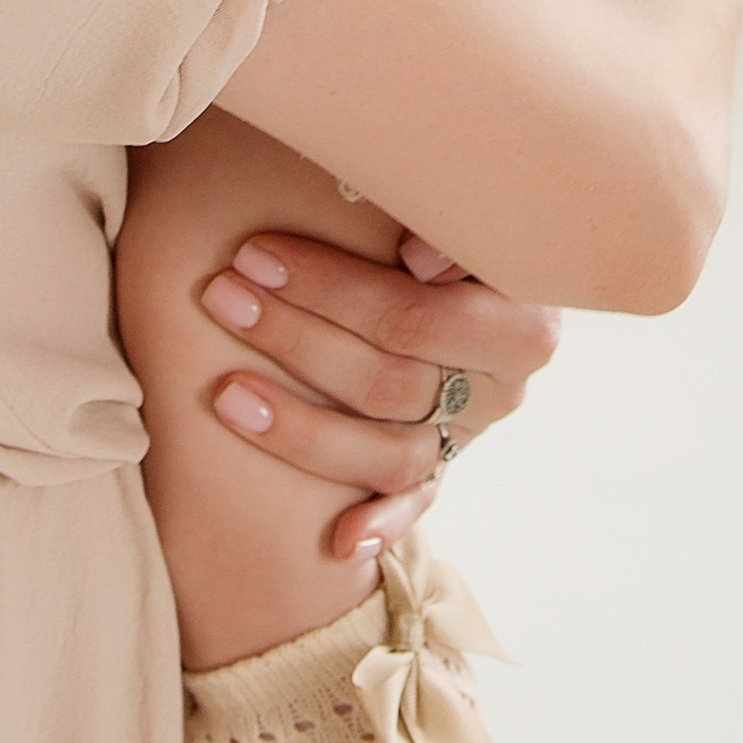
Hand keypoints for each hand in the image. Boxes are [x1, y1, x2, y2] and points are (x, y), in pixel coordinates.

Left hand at [200, 229, 560, 562]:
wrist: (484, 247)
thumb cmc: (441, 205)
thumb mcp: (454, 200)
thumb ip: (438, 214)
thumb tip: (419, 260)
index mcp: (521, 319)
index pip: (413, 316)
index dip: (330, 288)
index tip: (254, 254)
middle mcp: (501, 386)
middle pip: (388, 382)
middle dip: (295, 340)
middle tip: (221, 297)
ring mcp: (468, 432)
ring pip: (387, 453)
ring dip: (302, 431)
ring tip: (224, 394)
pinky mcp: (443, 465)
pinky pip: (414, 504)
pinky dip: (380, 525)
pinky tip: (337, 542)